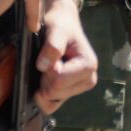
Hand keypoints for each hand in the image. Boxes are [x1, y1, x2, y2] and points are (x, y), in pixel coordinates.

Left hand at [34, 0, 98, 114]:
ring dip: (43, 85)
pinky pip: (51, 106)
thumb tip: (43, 66)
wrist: (62, 24)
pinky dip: (42, 97)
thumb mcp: (57, 29)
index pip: (59, 81)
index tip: (49, 56)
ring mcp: (79, 88)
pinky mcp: (70, 93)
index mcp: (88, 66)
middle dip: (45, 78)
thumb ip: (52, 46)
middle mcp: (88, 80)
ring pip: (52, 101)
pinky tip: (43, 80)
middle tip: (48, 60)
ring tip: (49, 67)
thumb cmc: (61, 25)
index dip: (47, 70)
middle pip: (55, 93)